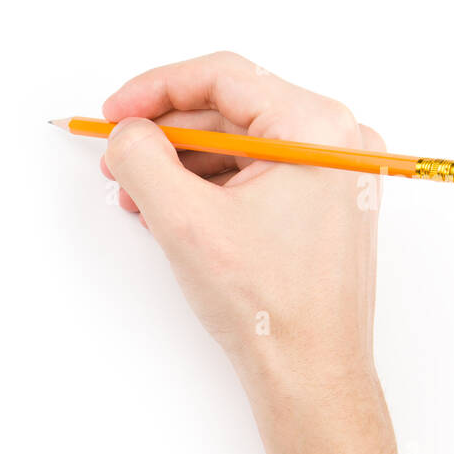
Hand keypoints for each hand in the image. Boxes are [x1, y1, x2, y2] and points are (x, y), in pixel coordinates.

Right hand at [101, 51, 383, 405]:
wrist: (310, 376)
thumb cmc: (270, 308)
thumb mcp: (185, 221)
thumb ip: (143, 159)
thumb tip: (128, 134)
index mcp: (318, 128)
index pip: (224, 77)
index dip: (156, 89)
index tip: (115, 114)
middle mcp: (338, 141)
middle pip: (231, 110)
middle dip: (166, 135)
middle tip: (119, 157)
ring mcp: (336, 176)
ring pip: (239, 146)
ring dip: (182, 166)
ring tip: (139, 197)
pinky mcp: (324, 208)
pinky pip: (255, 177)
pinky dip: (209, 188)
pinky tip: (172, 213)